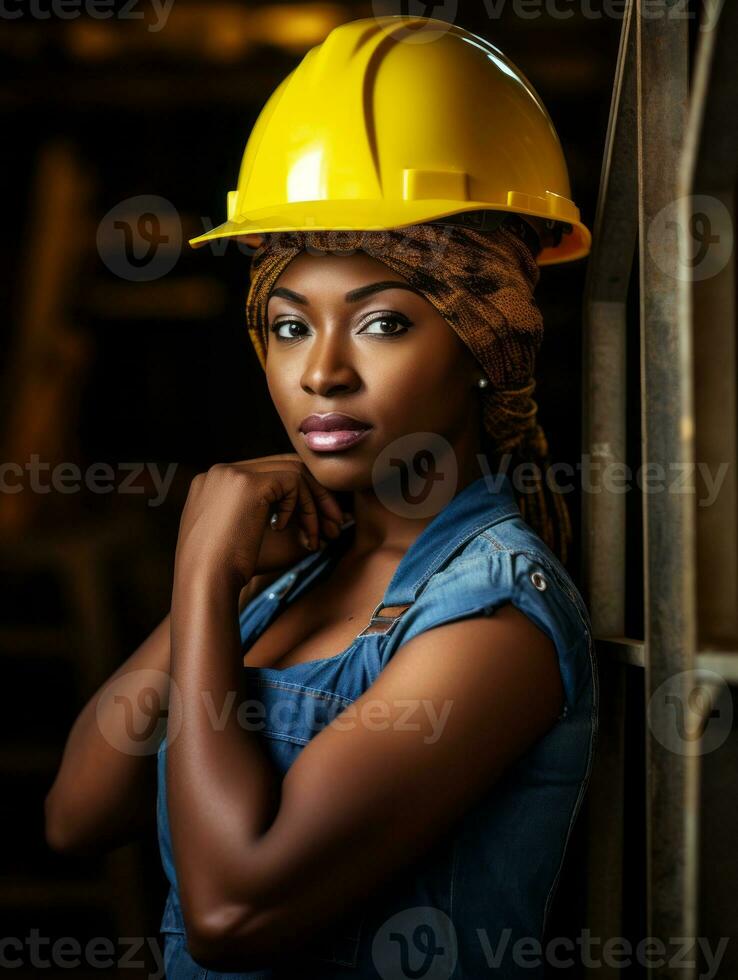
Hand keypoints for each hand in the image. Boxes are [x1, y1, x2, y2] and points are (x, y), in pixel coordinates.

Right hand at [173, 454, 348, 591]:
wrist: (204, 584)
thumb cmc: (231, 572)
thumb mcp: (262, 541)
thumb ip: (290, 522)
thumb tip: (333, 520)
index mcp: (216, 483)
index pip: (268, 474)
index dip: (297, 496)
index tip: (317, 523)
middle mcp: (221, 471)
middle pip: (283, 466)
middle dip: (315, 495)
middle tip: (335, 524)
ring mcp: (232, 473)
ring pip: (292, 471)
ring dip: (315, 503)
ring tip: (324, 534)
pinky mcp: (247, 483)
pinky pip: (293, 482)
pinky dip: (302, 506)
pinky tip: (284, 530)